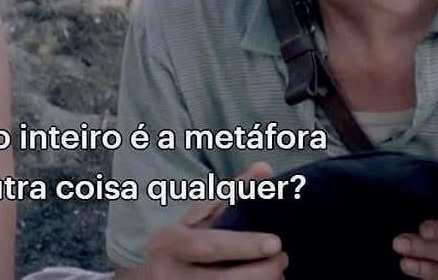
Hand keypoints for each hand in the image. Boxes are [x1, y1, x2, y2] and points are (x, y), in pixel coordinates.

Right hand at [140, 162, 288, 278]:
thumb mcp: (198, 217)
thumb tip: (265, 169)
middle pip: (225, 279)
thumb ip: (231, 194)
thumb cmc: (182, 242)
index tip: (275, 244)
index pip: (212, 246)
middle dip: (263, 271)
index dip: (245, 246)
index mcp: (171, 242)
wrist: (154, 279)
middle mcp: (172, 274)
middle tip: (283, 259)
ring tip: (276, 273)